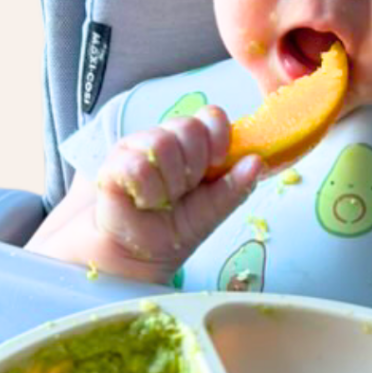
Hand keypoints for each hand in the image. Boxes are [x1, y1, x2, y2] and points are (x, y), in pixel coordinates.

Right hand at [94, 106, 262, 282]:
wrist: (140, 256)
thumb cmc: (175, 229)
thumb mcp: (215, 209)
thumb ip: (236, 186)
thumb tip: (258, 161)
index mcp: (194, 145)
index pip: (211, 116)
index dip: (218, 136)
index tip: (217, 163)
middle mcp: (166, 139)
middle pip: (189, 126)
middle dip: (194, 167)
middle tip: (184, 191)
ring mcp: (138, 148)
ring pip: (163, 143)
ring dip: (170, 183)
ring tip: (163, 200)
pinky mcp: (114, 164)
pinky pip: (139, 166)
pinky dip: (148, 192)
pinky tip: (144, 202)